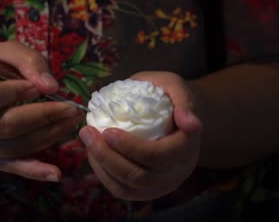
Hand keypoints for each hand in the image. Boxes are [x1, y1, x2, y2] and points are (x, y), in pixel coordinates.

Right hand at [0, 41, 83, 181]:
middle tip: (72, 109)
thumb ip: (26, 61)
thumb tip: (51, 87)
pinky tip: (55, 173)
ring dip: (49, 136)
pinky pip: (11, 167)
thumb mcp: (3, 53)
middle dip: (46, 117)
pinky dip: (34, 171)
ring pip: (14, 147)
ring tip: (71, 123)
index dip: (20, 92)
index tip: (42, 88)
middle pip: (7, 126)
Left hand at [79, 71, 201, 199]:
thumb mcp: (176, 87)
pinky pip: (123, 191)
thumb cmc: (169, 97)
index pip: (158, 156)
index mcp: (187, 148)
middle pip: (140, 176)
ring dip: (102, 166)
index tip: (107, 131)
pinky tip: (94, 155)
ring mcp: (162, 185)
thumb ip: (184, 100)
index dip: (130, 147)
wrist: (173, 115)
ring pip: (129, 187)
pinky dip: (104, 175)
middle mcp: (178, 172)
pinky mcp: (147, 190)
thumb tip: (191, 124)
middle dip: (108, 157)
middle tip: (87, 133)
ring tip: (87, 142)